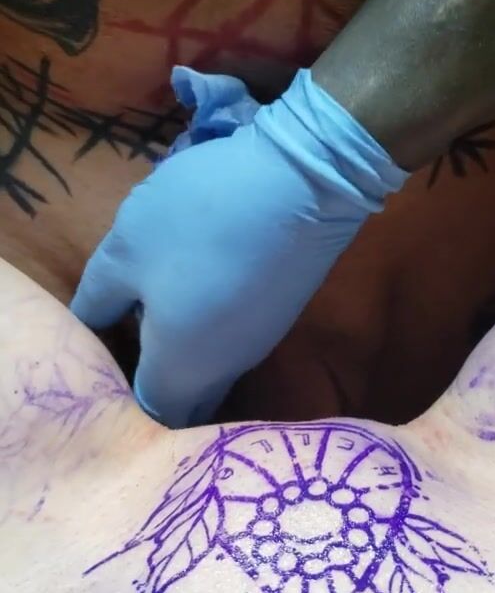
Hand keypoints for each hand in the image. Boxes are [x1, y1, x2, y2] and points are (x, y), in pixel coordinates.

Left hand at [70, 68, 406, 427]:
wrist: (305, 179)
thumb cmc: (202, 220)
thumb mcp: (126, 250)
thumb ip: (97, 301)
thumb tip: (90, 328)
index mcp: (183, 370)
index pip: (145, 413)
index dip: (117, 394)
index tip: (101, 355)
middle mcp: (227, 369)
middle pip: (185, 394)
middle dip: (154, 373)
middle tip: (126, 326)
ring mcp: (262, 338)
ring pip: (212, 361)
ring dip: (184, 341)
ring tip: (161, 292)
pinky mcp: (282, 308)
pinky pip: (236, 333)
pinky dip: (214, 318)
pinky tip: (206, 272)